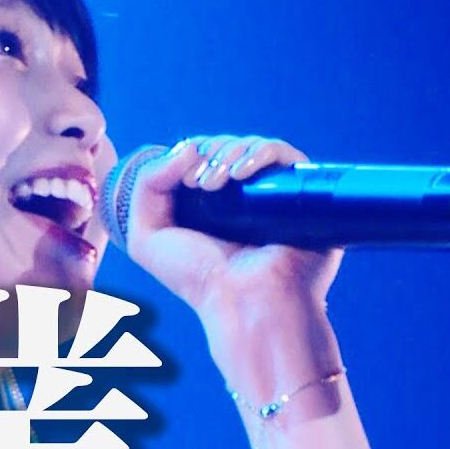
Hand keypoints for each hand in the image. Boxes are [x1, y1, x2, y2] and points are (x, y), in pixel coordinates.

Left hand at [122, 134, 343, 316]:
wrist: (244, 302)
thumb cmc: (197, 279)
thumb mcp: (148, 236)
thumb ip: (147, 185)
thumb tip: (189, 147)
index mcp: (211, 203)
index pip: (203, 154)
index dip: (191, 154)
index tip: (184, 181)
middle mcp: (245, 196)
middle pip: (227, 146)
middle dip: (209, 155)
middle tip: (200, 185)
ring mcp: (274, 194)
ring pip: (253, 146)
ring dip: (229, 154)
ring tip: (215, 184)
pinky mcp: (302, 194)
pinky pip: (285, 155)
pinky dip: (260, 153)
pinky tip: (241, 174)